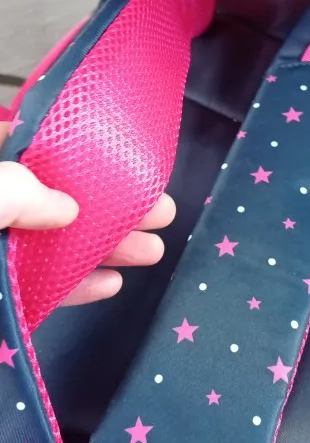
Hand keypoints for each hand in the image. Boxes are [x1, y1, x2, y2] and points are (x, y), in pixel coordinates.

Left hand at [0, 122, 174, 305]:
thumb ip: (15, 191)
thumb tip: (68, 207)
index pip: (28, 146)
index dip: (71, 146)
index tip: (117, 154)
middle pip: (57, 198)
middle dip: (110, 205)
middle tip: (161, 211)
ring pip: (55, 244)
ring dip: (104, 247)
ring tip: (152, 252)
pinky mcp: (1, 297)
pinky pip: (40, 289)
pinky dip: (75, 286)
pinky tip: (112, 283)